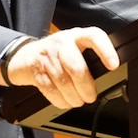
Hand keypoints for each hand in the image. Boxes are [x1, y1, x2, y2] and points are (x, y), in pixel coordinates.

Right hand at [0, 27, 119, 108]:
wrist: (24, 56)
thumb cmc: (55, 54)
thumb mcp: (73, 49)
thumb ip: (88, 59)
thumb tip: (106, 77)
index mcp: (76, 36)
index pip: (94, 36)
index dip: (105, 50)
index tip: (113, 65)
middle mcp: (62, 42)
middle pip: (76, 66)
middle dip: (85, 87)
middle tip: (90, 96)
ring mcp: (47, 54)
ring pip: (63, 81)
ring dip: (73, 97)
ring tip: (77, 101)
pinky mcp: (35, 68)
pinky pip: (50, 89)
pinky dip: (60, 100)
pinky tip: (64, 101)